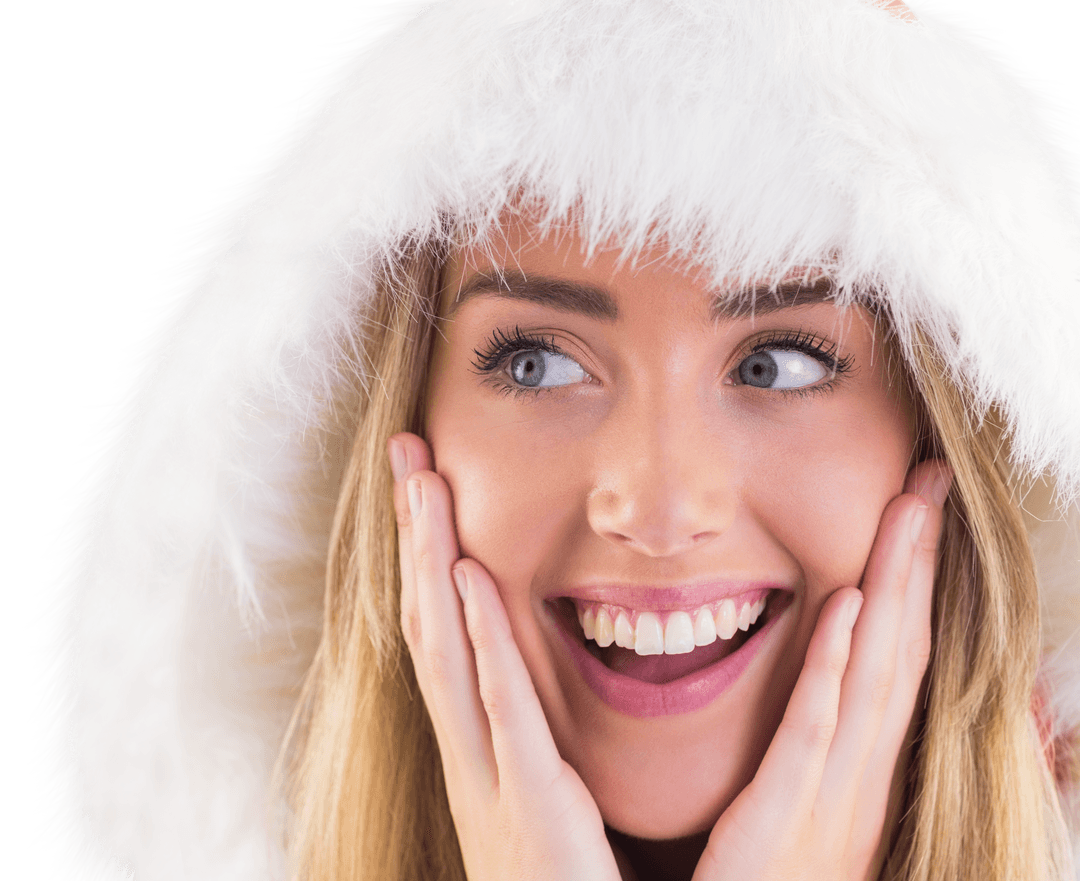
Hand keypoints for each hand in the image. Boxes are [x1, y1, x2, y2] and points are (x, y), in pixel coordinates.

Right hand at [390, 432, 622, 880]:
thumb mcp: (546, 799)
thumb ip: (538, 739)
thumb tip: (536, 672)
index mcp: (483, 748)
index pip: (446, 633)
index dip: (430, 557)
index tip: (427, 488)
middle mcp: (471, 753)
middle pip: (429, 622)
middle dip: (416, 536)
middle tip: (406, 454)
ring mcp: (489, 776)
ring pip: (445, 651)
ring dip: (431, 563)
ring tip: (423, 486)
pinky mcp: (528, 804)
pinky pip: (497, 709)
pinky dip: (476, 642)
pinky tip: (464, 581)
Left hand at [692, 460, 950, 880]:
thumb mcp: (805, 811)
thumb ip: (817, 744)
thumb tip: (834, 675)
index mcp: (860, 769)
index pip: (898, 657)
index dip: (914, 581)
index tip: (917, 511)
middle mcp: (861, 774)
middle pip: (901, 648)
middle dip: (918, 560)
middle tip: (929, 478)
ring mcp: (832, 794)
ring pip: (875, 673)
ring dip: (896, 587)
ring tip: (908, 511)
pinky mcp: (785, 815)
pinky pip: (817, 727)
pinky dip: (837, 664)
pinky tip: (851, 605)